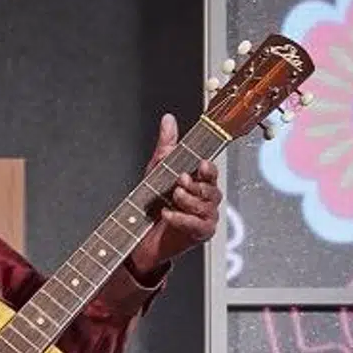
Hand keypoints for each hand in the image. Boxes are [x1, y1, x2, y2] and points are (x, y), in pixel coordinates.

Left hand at [131, 113, 221, 271]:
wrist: (141, 233)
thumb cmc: (154, 201)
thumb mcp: (157, 170)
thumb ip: (166, 145)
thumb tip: (168, 119)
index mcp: (200, 182)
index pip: (211, 172)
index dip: (208, 169)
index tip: (200, 164)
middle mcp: (207, 199)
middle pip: (211, 189)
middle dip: (196, 184)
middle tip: (180, 180)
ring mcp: (206, 217)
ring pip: (206, 206)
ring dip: (188, 200)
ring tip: (173, 196)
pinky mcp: (201, 233)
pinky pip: (197, 224)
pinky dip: (181, 218)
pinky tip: (167, 214)